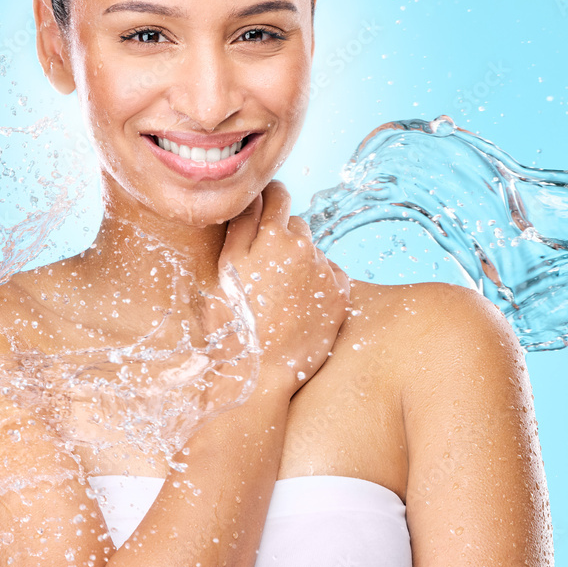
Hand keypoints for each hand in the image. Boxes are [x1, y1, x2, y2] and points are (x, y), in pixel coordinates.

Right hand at [216, 180, 350, 396]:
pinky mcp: (341, 295)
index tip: (265, 205)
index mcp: (273, 235)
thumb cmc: (234, 320)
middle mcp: (305, 247)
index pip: (276, 195)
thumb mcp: (226, 266)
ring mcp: (325, 271)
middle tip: (264, 266)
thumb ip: (242, 224)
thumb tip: (253, 195)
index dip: (269, 198)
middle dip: (282, 236)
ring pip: (312, 250)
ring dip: (299, 260)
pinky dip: (318, 281)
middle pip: (296, 224)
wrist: (260, 371)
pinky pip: (331, 273)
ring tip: (279, 293)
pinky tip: (298, 303)